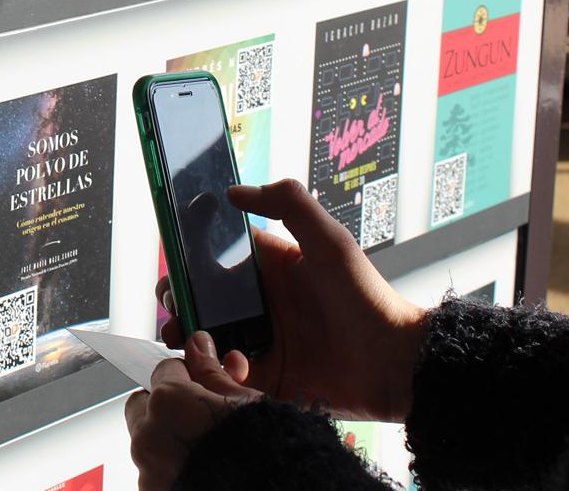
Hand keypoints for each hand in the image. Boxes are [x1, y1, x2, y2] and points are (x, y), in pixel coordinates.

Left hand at [125, 331, 260, 490]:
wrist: (268, 489)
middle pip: (144, 404)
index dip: (187, 372)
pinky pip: (155, 469)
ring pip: (148, 440)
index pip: (164, 369)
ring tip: (205, 443)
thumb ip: (211, 372)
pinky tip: (200, 465)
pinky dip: (172, 464)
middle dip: (165, 403)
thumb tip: (199, 347)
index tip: (201, 379)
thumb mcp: (242, 402)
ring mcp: (148, 469)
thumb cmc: (260, 448)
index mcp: (167, 400)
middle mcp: (149, 434)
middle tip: (197, 410)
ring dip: (169, 436)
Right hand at [157, 179, 425, 421]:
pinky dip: (218, 370)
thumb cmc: (366, 297)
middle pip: (204, 299)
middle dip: (181, 301)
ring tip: (186, 338)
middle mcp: (263, 303)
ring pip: (207, 336)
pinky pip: (226, 374)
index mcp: (273, 268)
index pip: (218, 257)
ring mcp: (263, 341)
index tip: (174, 266)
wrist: (395, 364)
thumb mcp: (329, 241)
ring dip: (190, 336)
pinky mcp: (266, 378)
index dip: (191, 260)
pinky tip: (233, 366)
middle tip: (175, 308)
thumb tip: (233, 191)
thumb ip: (289, 204)